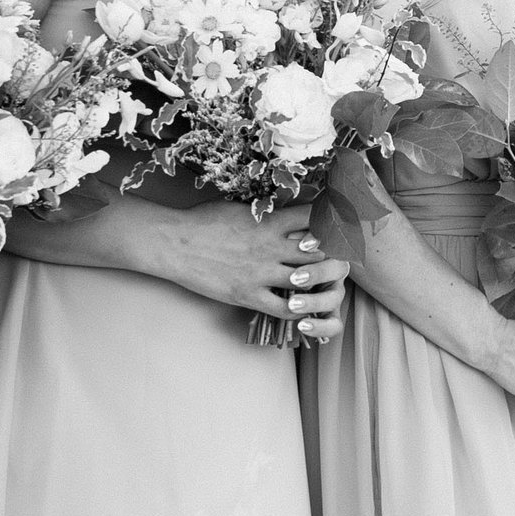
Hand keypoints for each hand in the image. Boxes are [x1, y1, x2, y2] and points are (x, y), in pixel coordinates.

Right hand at [164, 200, 350, 338]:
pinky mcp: (248, 295)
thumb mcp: (241, 207)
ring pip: (307, 279)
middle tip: (341, 256)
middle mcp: (271, 247)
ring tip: (325, 281)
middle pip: (320, 251)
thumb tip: (291, 206)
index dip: (333, 221)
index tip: (339, 225)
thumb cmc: (204, 221)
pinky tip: (305, 308)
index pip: (316, 217)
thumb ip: (268, 211)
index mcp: (271, 222)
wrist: (173, 243)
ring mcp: (261, 273)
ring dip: (319, 281)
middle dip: (334, 254)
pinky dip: (300, 309)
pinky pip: (284, 308)